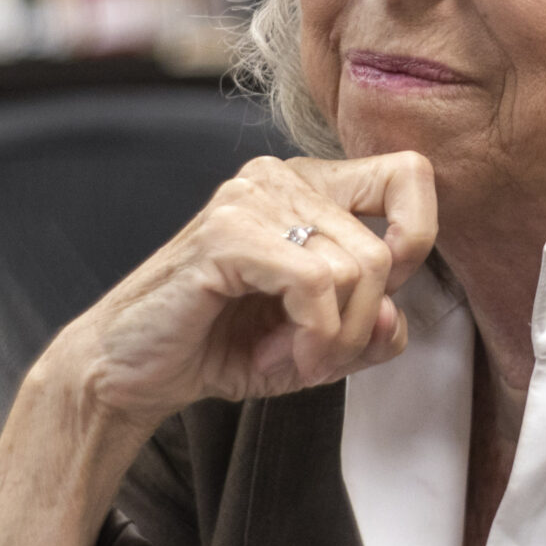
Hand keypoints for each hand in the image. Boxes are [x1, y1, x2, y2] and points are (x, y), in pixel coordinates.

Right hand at [38, 151, 440, 432]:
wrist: (131, 370)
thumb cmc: (222, 346)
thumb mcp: (320, 344)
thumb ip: (372, 329)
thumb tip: (396, 317)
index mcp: (311, 187)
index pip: (409, 175)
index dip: (414, 243)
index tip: (376, 298)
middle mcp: (283, 178)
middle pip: (388, 248)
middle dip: (364, 324)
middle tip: (316, 354)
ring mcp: (251, 198)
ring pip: (358, 269)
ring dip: (335, 338)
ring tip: (286, 354)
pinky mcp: (226, 233)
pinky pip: (315, 283)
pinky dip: (312, 335)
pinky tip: (272, 357)